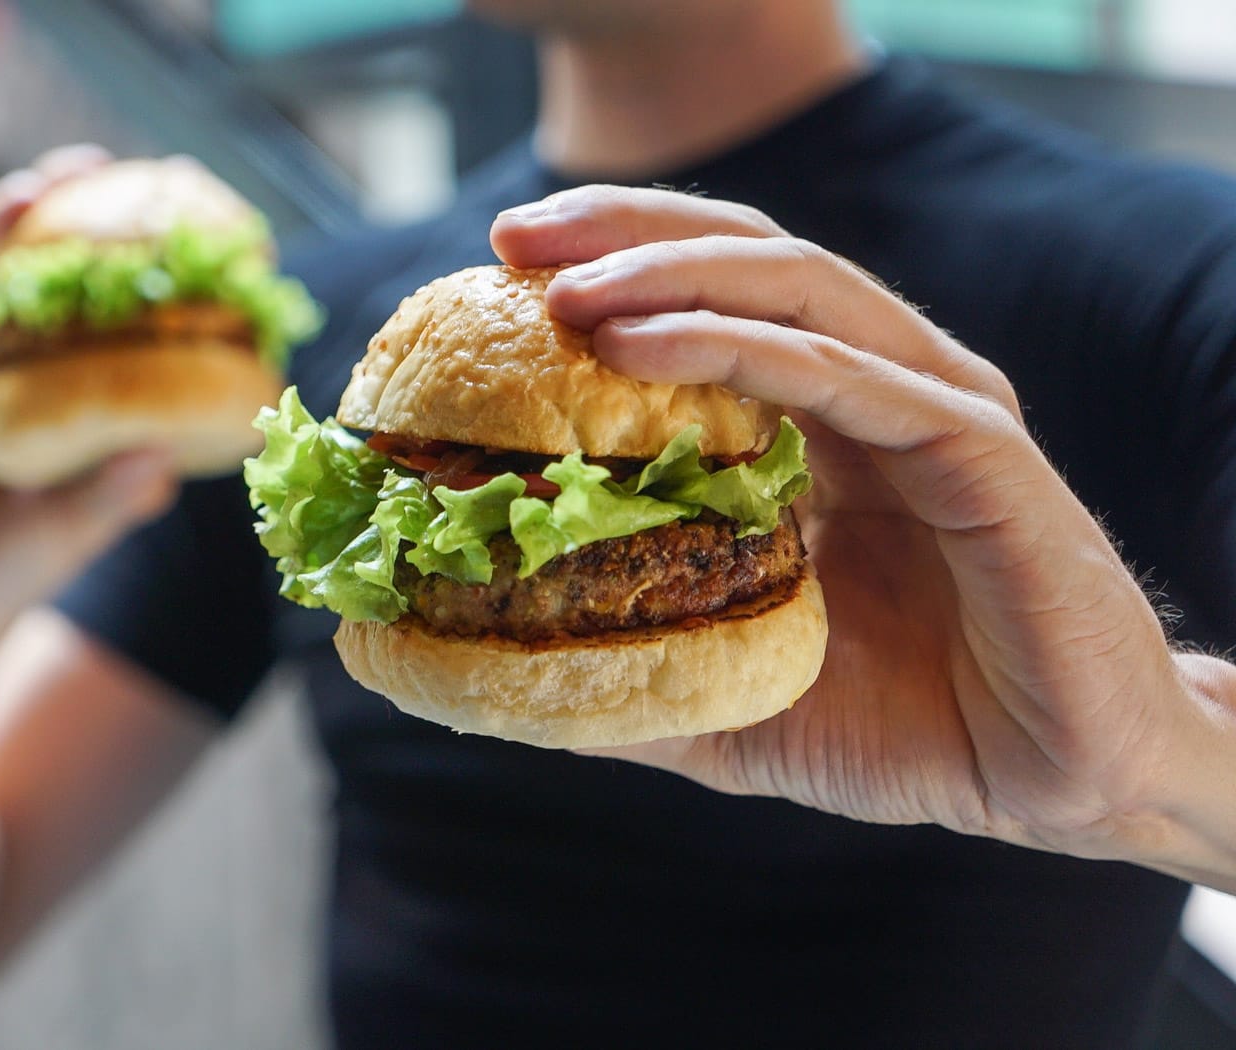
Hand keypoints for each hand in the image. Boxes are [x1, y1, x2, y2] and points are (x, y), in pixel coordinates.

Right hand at [0, 144, 176, 644]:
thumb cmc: (11, 570)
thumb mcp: (77, 532)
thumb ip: (116, 496)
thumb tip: (171, 458)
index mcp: (44, 387)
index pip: (72, 298)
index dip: (101, 246)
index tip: (147, 195)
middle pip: (14, 269)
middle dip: (39, 210)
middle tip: (79, 164)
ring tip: (23, 198)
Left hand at [490, 187, 1235, 878]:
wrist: (1057, 783)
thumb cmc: (902, 730)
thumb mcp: (729, 697)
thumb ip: (628, 667)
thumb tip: (494, 668)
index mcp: (824, 421)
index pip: (714, 297)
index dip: (613, 262)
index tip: (499, 268)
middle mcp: (880, 388)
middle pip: (748, 257)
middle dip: (625, 232)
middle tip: (511, 239)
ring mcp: (935, 408)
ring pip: (797, 289)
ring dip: (671, 275)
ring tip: (565, 292)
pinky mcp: (980, 451)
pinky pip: (849, 375)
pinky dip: (741, 347)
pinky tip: (639, 346)